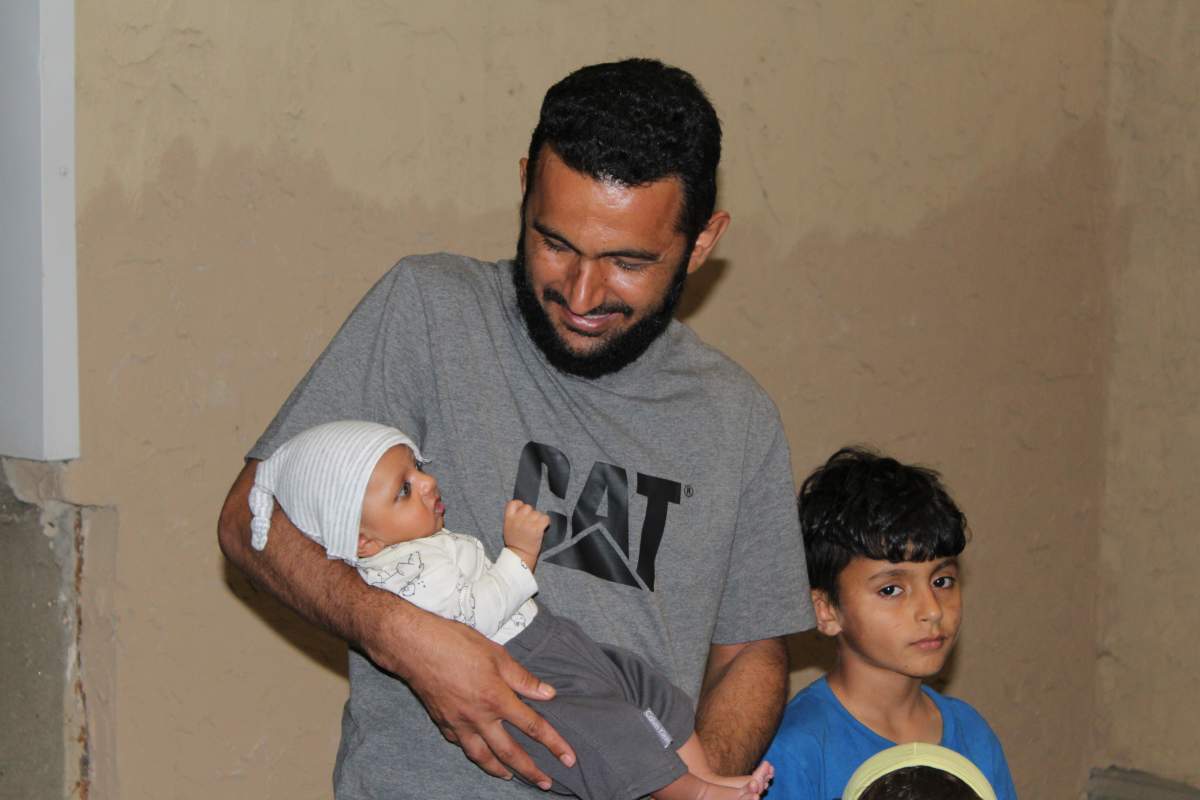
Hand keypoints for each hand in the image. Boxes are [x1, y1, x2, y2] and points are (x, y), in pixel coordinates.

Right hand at [367, 606, 575, 788]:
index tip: (568, 758)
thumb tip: (548, 694)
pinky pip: (460, 744)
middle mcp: (479, 717)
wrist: (413, 646)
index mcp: (497, 698)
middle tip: (546, 783)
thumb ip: (523, 678)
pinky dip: (472, 751)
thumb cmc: (455, 643)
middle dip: (531, 770)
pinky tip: (477, 752)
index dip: (554, 744)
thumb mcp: (496, 654)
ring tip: (511, 777)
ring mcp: (458, 722)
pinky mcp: (441, 721)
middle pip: (510, 752)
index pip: (533, 727)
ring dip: (499, 770)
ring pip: (482, 756)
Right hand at [502, 500, 548, 571]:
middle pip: (528, 506)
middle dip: (530, 514)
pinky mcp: (538, 527)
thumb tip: (521, 509)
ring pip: (538, 513)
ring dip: (538, 519)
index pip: (514, 502)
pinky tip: (542, 528)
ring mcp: (528, 522)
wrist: (520, 555)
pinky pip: (546, 518)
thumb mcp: (507, 528)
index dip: (520, 505)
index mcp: (509, 518)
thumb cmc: (515, 543)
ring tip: (535, 529)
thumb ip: (513, 517)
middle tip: (530, 524)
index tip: (522, 512)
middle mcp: (518, 518)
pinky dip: (546, 523)